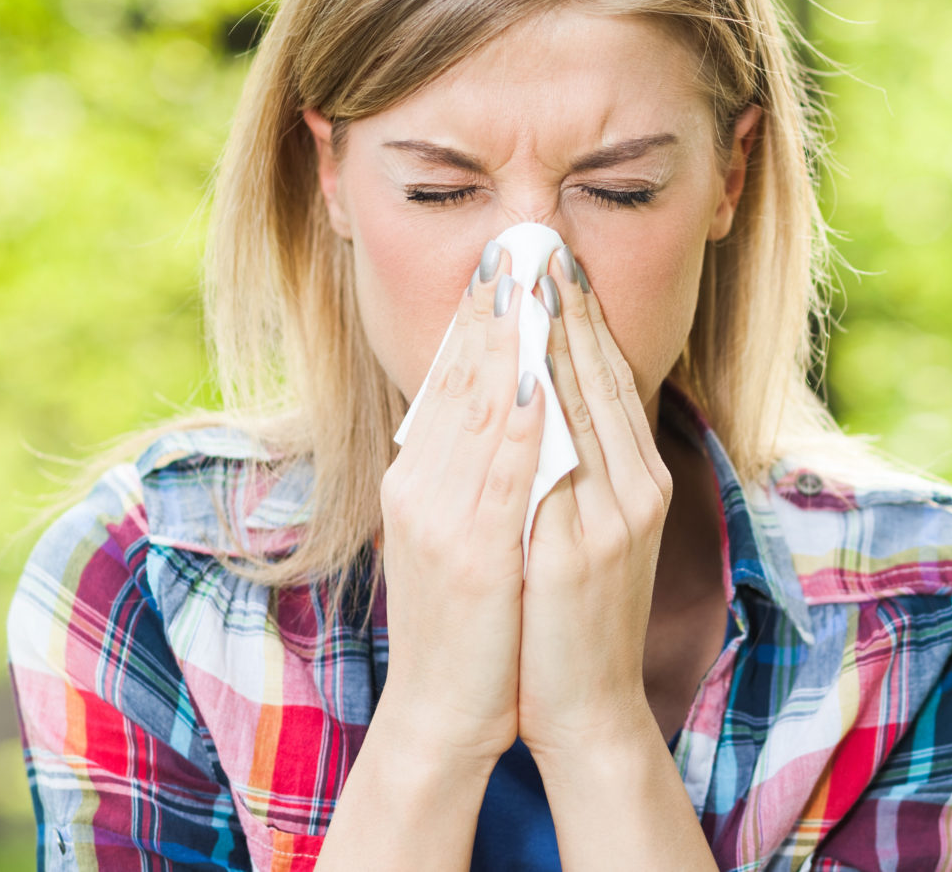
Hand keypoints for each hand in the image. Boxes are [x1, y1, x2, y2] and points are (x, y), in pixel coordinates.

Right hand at [376, 241, 546, 767]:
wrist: (446, 713)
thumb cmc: (469, 625)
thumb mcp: (459, 534)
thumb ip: (471, 473)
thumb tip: (498, 411)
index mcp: (418, 479)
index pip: (450, 379)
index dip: (478, 315)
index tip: (504, 258)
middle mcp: (421, 487)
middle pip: (460, 378)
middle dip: (492, 307)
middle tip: (516, 239)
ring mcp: (442, 518)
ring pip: (478, 409)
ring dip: (505, 339)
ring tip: (526, 278)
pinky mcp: (473, 552)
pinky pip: (500, 470)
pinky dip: (515, 416)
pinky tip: (533, 372)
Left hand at [516, 243, 674, 759]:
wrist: (583, 705)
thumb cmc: (568, 618)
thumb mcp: (580, 530)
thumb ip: (571, 467)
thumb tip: (539, 399)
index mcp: (636, 480)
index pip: (606, 377)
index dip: (578, 314)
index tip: (548, 258)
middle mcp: (636, 487)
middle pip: (600, 376)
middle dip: (566, 305)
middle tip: (536, 239)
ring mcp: (616, 516)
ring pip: (585, 405)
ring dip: (553, 336)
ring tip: (525, 277)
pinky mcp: (588, 547)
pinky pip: (565, 460)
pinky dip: (545, 408)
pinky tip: (523, 366)